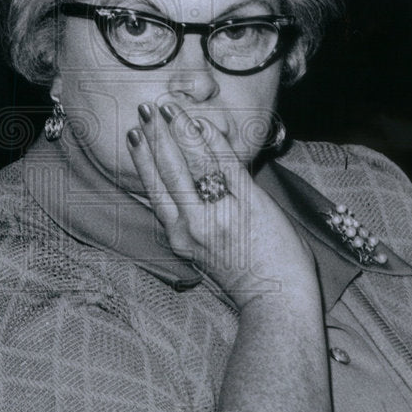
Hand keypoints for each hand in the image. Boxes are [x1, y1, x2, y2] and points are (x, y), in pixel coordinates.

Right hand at [126, 102, 316, 309]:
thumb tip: (193, 186)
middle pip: (167, 171)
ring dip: (178, 130)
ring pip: (191, 164)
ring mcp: (219, 214)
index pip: (154, 189)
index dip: (142, 159)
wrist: (277, 303)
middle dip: (154, 136)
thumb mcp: (206, 253)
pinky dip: (212, 141)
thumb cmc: (246, 278)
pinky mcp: (248, 206)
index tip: (134, 134)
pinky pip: (226, 166)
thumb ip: (195, 222)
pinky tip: (202, 122)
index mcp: (180, 236)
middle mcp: (192, 225)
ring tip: (167, 107)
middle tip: (144, 108)